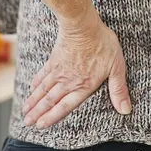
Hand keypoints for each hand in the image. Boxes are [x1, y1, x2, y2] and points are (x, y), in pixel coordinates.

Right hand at [21, 11, 131, 128]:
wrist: (82, 25)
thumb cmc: (102, 44)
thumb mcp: (116, 67)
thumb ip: (119, 89)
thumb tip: (125, 110)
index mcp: (84, 86)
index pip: (65, 106)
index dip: (52, 117)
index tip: (41, 126)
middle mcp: (68, 81)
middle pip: (50, 100)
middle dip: (38, 113)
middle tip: (27, 123)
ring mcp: (59, 70)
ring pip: (43, 89)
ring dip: (33, 101)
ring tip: (25, 111)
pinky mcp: (54, 58)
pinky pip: (43, 74)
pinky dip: (36, 83)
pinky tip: (31, 88)